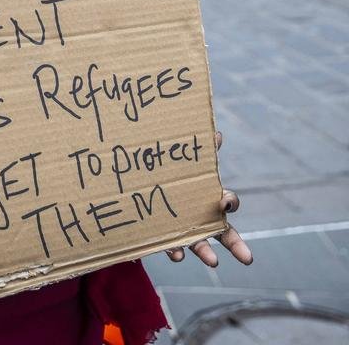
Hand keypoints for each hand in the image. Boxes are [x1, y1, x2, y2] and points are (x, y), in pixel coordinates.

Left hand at [165, 132, 252, 267]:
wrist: (145, 190)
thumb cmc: (175, 177)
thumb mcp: (186, 163)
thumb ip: (201, 151)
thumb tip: (215, 133)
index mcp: (209, 198)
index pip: (228, 202)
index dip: (230, 202)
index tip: (224, 202)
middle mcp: (203, 218)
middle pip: (225, 233)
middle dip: (237, 245)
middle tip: (248, 259)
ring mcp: (186, 230)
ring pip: (201, 246)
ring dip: (207, 253)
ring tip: (213, 261)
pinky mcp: (167, 238)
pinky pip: (172, 248)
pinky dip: (174, 252)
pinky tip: (175, 255)